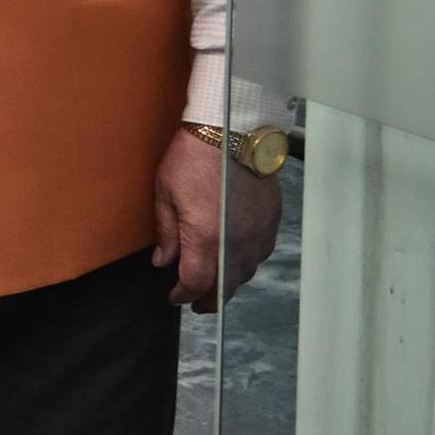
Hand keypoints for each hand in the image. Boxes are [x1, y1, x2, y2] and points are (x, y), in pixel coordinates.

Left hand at [152, 124, 280, 310]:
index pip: (196, 282)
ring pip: (246, 272)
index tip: (175, 297)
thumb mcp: (165, 194)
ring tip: (215, 282)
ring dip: (229, 282)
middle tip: (197, 303)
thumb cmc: (192, 158)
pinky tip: (236, 256)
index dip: (183, 295)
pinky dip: (246, 261)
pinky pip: (261, 252)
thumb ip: (167, 233)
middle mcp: (236, 243)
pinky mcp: (272, 221)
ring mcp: (258, 233)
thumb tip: (163, 261)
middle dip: (209, 299)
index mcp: (205, 239)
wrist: (231, 131)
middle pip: (225, 286)